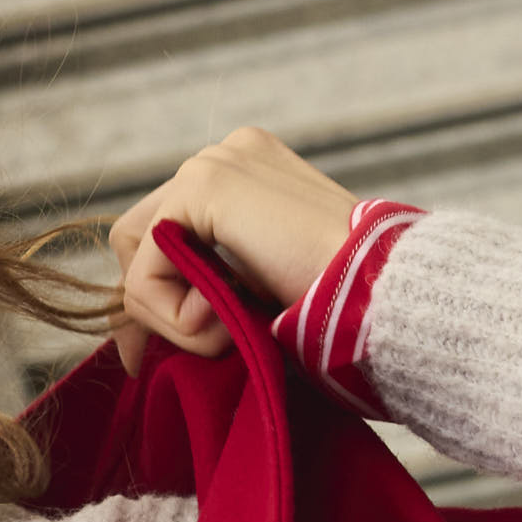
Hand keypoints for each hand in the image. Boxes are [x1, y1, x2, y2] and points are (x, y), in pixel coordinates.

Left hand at [107, 128, 361, 374]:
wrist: (383, 295)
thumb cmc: (338, 313)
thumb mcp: (265, 296)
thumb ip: (218, 289)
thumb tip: (162, 320)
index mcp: (248, 177)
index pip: (164, 232)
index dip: (152, 295)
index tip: (151, 357)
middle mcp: (227, 157)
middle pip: (137, 236)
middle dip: (142, 304)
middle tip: (148, 363)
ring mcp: (215, 164)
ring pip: (138, 252)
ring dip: (169, 316)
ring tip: (226, 331)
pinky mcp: (206, 185)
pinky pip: (147, 267)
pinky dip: (173, 313)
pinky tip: (226, 319)